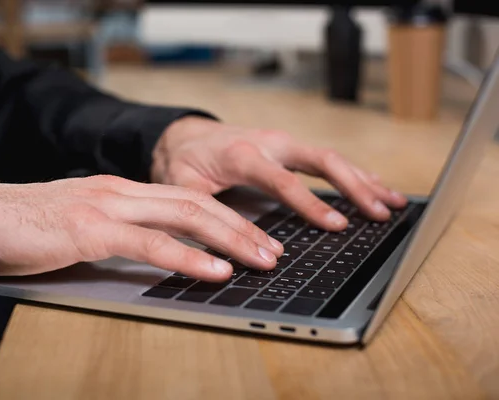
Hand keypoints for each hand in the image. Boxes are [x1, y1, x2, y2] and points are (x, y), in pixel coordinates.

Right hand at [0, 176, 282, 279]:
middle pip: (199, 204)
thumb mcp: (87, 225)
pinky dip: (189, 257)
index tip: (256, 237)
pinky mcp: (91, 229)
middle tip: (274, 250)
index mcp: (124, 191)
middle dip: (243, 227)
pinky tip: (215, 271)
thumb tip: (158, 251)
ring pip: (186, 217)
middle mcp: (123, 191)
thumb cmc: (33, 228)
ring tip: (260, 260)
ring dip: (229, 240)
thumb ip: (122, 232)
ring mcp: (108, 206)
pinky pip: (151, 243)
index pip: (189, 199)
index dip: (229, 217)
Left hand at [152, 117, 406, 230]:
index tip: (337, 225)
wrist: (182, 134)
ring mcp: (282, 142)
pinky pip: (325, 159)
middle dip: (355, 187)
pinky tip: (373, 186)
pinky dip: (352, 173)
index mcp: (243, 154)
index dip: (312, 204)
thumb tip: (229, 245)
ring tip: (393, 201)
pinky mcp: (287, 147)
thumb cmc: (183, 161)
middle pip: (322, 160)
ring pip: (331, 157)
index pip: (284, 181)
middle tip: (381, 212)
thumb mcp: (183, 186)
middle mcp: (269, 143)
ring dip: (363, 179)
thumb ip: (206, 210)